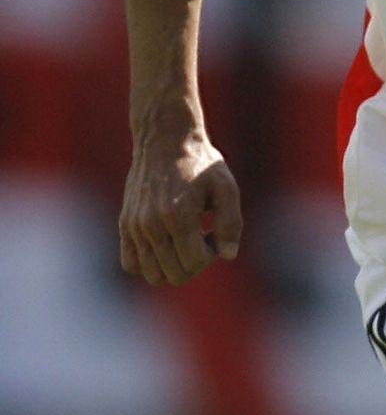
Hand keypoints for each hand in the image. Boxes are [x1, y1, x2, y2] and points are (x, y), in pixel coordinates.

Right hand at [119, 127, 242, 284]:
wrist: (165, 140)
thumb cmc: (200, 163)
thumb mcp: (226, 187)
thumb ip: (231, 223)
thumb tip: (228, 256)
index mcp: (178, 216)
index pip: (194, 263)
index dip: (212, 254)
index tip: (216, 232)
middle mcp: (151, 226)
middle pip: (174, 275)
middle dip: (195, 261)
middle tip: (203, 234)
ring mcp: (134, 227)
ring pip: (152, 274)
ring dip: (173, 264)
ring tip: (185, 237)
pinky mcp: (124, 225)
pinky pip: (130, 264)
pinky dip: (150, 262)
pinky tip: (167, 241)